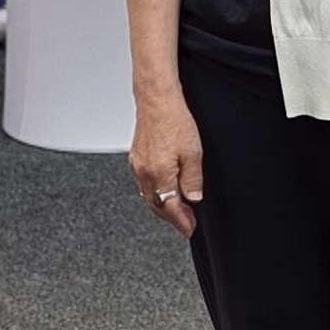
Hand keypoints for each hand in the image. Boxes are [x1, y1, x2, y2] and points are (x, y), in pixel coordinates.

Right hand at [130, 97, 204, 237]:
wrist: (156, 100)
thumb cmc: (174, 120)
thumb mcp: (193, 152)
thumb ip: (193, 180)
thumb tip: (194, 199)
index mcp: (159, 174)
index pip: (171, 208)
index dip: (182, 222)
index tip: (189, 229)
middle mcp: (144, 173)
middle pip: (158, 206)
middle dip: (172, 217)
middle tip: (187, 222)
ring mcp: (137, 166)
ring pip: (150, 197)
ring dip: (164, 206)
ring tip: (179, 209)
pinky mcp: (135, 158)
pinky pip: (144, 184)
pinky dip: (156, 193)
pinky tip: (165, 190)